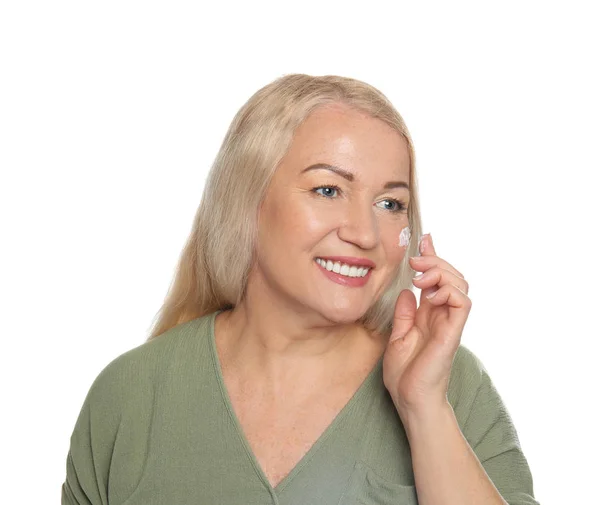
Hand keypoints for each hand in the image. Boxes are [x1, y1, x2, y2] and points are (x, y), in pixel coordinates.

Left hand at [382, 233, 471, 418]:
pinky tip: (430, 293)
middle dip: (436, 260)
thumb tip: (407, 290)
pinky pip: (462, 302)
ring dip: (441, 272)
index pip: (436, 280)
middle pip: (452, 276)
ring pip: (461, 284)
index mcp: (429, 315)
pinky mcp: (453, 332)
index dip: (432, 258)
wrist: (411, 400)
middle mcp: (443, 316)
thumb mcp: (397, 336)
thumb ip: (404, 313)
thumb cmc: (405, 375)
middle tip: (415, 259)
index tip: (424, 240)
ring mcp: (450, 323)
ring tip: (419, 276)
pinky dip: (449, 290)